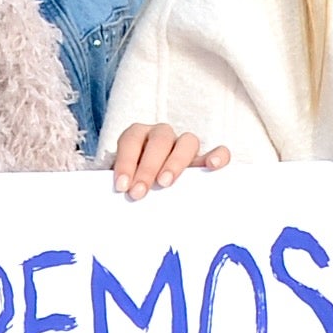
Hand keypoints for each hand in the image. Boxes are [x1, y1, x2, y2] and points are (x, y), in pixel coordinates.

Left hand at [107, 123, 231, 198]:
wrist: (149, 193)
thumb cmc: (133, 186)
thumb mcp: (124, 183)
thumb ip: (122, 184)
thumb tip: (113, 197)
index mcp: (138, 136)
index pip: (131, 140)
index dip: (125, 161)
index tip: (121, 186)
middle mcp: (162, 135)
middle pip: (159, 141)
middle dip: (147, 167)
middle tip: (139, 193)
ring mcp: (185, 145)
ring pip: (187, 141)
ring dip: (175, 162)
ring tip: (165, 183)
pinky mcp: (204, 160)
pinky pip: (219, 150)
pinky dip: (218, 155)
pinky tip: (212, 166)